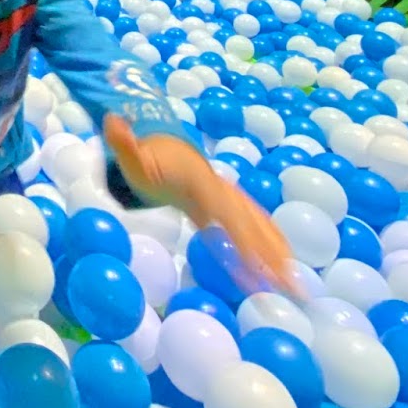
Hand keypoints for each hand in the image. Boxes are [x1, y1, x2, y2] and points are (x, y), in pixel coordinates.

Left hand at [105, 116, 297, 297]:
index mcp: (203, 185)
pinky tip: (286, 272)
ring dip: (279, 254)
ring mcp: (232, 200)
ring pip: (260, 227)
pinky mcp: (233, 210)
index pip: (226, 214)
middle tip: (289, 284)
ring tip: (296, 286)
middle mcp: (224, 192)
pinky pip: (257, 228)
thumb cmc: (148, 160)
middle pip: (251, 224)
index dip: (241, 237)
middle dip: (270, 254)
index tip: (255, 263)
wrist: (168, 149)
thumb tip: (112, 120)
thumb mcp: (133, 155)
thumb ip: (123, 144)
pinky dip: (273, 247)